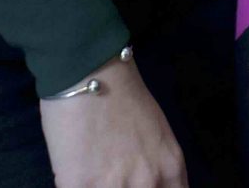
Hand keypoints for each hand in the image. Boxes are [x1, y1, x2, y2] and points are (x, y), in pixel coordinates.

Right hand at [39, 58, 186, 187]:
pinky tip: (76, 176)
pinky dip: (77, 186)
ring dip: (100, 187)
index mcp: (171, 168)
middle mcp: (149, 182)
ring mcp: (114, 187)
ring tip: (95, 177)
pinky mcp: (80, 186)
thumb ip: (157, 167)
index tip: (139, 187)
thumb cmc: (123, 96)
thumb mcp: (157, 135)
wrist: (90, 72)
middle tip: (115, 177)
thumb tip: (148, 185)